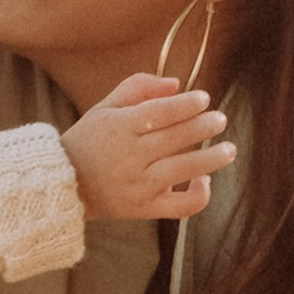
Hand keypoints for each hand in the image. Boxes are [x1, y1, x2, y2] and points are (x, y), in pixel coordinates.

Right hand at [62, 73, 232, 221]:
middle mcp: (129, 157)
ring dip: (211, 159)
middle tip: (220, 119)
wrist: (64, 185)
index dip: (184, 105)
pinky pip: (180, 206)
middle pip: (174, 139)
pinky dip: (198, 195)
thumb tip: (176, 84)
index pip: (158, 113)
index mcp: (119, 128)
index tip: (204, 98)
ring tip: (229, 149)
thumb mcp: (105, 107)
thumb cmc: (90, 140)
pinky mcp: (145, 208)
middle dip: (203, 127)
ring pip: (182, 170)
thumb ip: (138, 88)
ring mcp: (138, 185)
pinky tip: (205, 180)